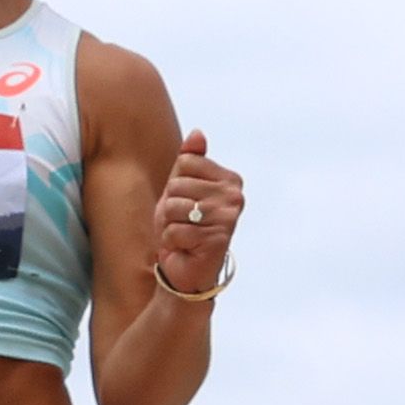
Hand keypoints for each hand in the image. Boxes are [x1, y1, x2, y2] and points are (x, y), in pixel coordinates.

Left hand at [154, 128, 242, 295]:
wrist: (186, 271)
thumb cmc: (183, 227)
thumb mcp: (180, 189)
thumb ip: (190, 161)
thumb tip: (197, 133)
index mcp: (230, 180)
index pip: (186, 162)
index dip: (175, 185)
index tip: (187, 203)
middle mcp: (235, 197)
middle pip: (177, 184)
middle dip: (170, 207)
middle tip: (184, 223)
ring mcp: (228, 218)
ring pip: (174, 206)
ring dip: (170, 225)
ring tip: (184, 235)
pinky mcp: (217, 240)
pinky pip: (175, 231)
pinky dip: (173, 242)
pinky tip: (187, 248)